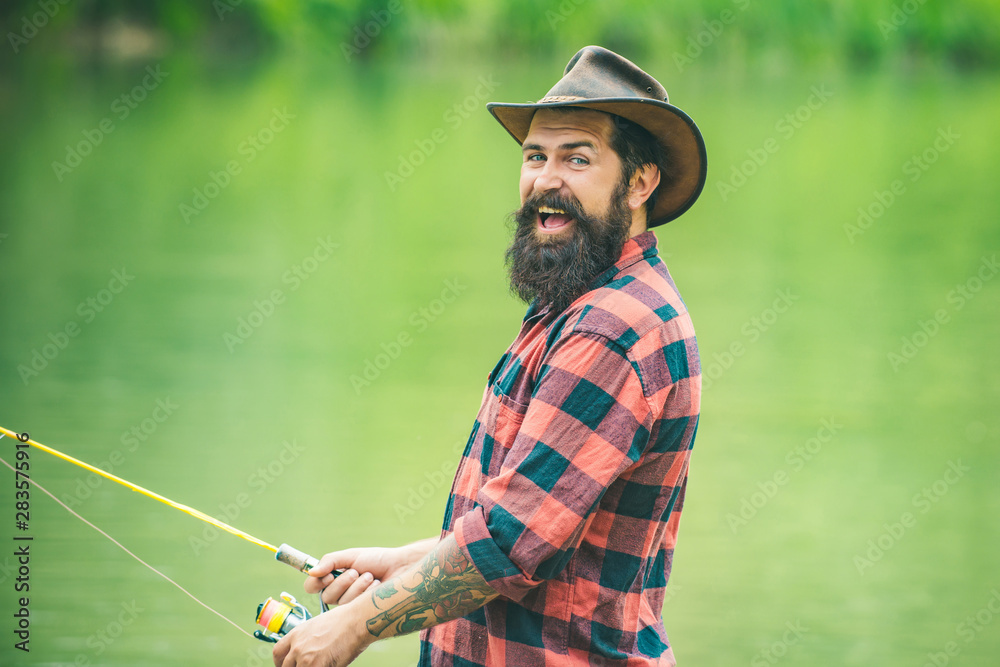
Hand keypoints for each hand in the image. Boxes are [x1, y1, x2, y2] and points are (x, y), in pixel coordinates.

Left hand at [272, 603, 371, 666]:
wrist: (356, 621)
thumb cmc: (344, 621)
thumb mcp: (318, 625)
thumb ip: (308, 639)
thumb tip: (310, 651)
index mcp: (296, 633)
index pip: (278, 653)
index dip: (280, 663)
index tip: (285, 666)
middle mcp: (297, 646)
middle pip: (286, 666)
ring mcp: (305, 658)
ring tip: (322, 664)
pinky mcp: (316, 666)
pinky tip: (329, 665)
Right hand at [305, 542, 434, 606]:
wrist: (400, 567)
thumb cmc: (376, 560)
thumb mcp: (351, 556)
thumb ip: (330, 561)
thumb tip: (311, 571)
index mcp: (332, 578)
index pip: (311, 586)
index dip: (317, 583)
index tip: (329, 575)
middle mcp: (339, 593)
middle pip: (326, 596)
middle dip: (342, 582)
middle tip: (356, 572)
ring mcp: (350, 604)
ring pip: (341, 602)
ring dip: (357, 586)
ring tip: (370, 577)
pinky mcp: (361, 612)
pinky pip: (355, 607)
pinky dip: (366, 592)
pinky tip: (376, 586)